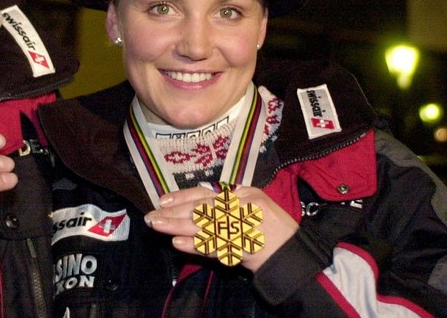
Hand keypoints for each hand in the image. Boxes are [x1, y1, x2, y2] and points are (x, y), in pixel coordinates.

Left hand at [144, 185, 297, 271]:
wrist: (294, 254)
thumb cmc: (271, 230)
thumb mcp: (252, 207)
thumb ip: (225, 205)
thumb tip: (191, 206)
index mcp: (244, 194)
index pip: (207, 193)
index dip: (183, 196)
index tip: (162, 200)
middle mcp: (244, 206)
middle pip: (202, 208)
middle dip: (174, 213)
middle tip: (152, 217)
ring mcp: (245, 226)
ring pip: (205, 226)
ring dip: (178, 227)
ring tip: (158, 226)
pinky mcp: (246, 247)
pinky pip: (216, 246)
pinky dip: (196, 246)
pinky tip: (179, 244)